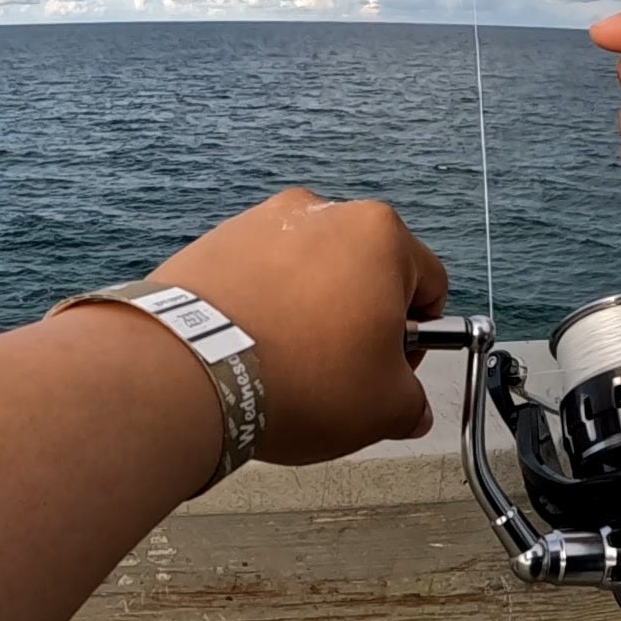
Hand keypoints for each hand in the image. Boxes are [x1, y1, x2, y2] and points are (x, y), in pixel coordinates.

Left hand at [149, 187, 447, 465]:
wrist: (191, 370)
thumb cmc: (300, 378)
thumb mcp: (385, 407)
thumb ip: (412, 403)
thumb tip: (407, 409)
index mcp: (380, 235)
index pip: (428, 284)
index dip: (418, 337)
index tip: (394, 370)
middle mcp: (322, 211)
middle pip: (364, 271)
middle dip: (359, 319)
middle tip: (340, 372)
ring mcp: (262, 221)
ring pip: (308, 271)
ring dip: (309, 309)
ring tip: (288, 363)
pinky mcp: (215, 241)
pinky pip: (257, 275)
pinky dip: (262, 305)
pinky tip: (251, 349)